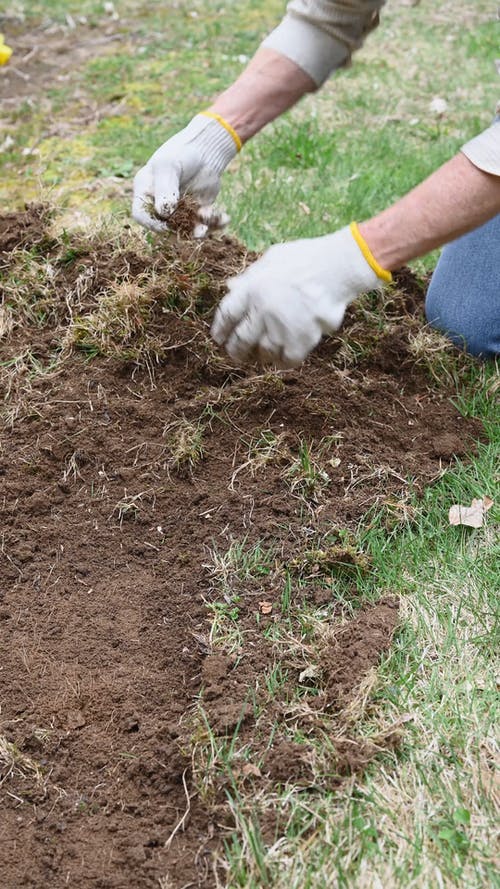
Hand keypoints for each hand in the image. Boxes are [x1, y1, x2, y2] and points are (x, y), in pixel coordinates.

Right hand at [132, 113, 238, 234]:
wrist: (207, 149)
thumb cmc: (181, 152)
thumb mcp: (169, 167)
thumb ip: (164, 189)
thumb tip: (163, 213)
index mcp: (146, 191)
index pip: (141, 214)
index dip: (151, 223)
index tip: (165, 226)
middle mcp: (160, 204)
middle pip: (165, 226)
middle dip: (180, 230)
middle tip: (194, 229)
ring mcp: (179, 210)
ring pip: (187, 229)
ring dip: (199, 230)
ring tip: (209, 223)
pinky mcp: (197, 211)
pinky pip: (204, 225)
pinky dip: (214, 224)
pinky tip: (224, 219)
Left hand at [211, 224, 389, 366]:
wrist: (338, 268)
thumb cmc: (306, 258)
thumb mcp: (272, 258)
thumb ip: (250, 276)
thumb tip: (230, 287)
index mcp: (251, 289)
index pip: (226, 315)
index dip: (220, 329)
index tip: (219, 338)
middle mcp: (262, 311)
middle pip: (240, 340)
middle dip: (236, 350)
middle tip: (237, 353)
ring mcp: (281, 328)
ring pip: (263, 353)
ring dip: (262, 355)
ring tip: (263, 354)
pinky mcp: (301, 341)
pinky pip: (286, 361)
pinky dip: (283, 361)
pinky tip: (284, 358)